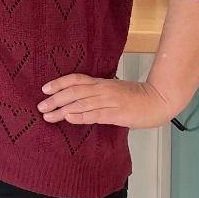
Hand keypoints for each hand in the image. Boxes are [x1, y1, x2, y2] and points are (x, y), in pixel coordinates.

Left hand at [38, 75, 173, 129]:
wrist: (158, 100)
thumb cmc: (137, 96)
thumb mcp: (115, 89)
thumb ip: (99, 92)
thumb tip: (81, 97)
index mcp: (101, 83)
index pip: (76, 79)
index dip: (59, 83)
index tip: (44, 89)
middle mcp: (102, 90)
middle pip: (74, 92)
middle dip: (55, 99)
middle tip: (40, 106)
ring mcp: (109, 101)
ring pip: (80, 103)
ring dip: (62, 109)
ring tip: (48, 115)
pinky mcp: (115, 114)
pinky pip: (95, 114)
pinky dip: (81, 116)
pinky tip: (69, 117)